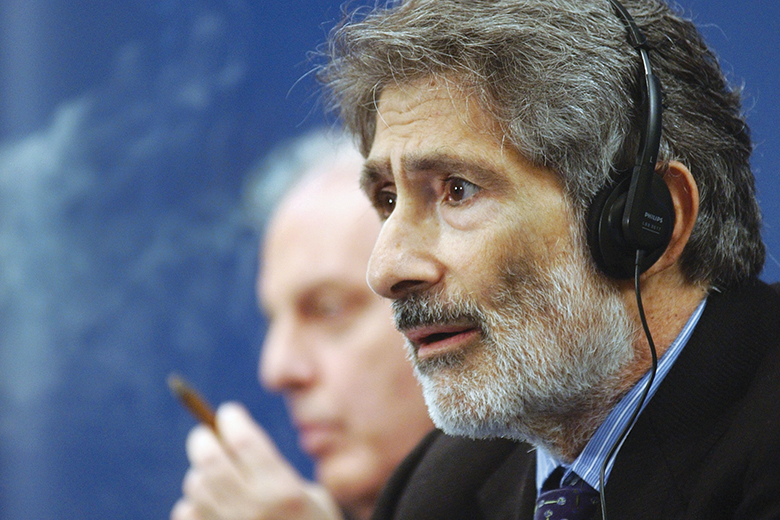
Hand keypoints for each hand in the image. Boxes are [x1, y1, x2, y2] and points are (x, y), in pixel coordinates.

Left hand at [170, 402, 342, 519]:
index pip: (244, 441)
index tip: (229, 413)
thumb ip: (272, 469)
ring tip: (215, 475)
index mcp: (282, 490)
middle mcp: (252, 509)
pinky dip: (192, 503)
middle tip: (205, 434)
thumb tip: (230, 438)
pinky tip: (209, 505)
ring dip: (200, 472)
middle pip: (210, 459)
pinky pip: (184, 512)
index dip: (232, 420)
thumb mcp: (309, 493)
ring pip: (195, 484)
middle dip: (203, 439)